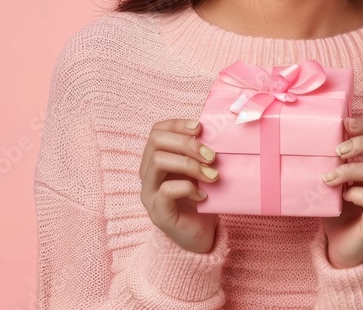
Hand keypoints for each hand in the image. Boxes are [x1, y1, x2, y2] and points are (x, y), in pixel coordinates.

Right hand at [139, 118, 219, 253]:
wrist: (200, 237)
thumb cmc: (201, 200)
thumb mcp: (201, 171)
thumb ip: (201, 153)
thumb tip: (215, 131)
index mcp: (155, 160)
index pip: (157, 131)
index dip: (177, 125)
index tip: (200, 128)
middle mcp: (147, 175)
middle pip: (156, 142)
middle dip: (187, 144)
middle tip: (212, 156)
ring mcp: (149, 193)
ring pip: (158, 161)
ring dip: (190, 164)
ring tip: (211, 176)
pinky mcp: (158, 212)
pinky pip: (167, 190)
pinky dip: (188, 188)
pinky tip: (202, 196)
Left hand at [320, 117, 362, 267]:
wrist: (343, 249)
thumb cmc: (340, 211)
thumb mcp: (339, 180)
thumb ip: (337, 160)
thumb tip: (319, 136)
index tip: (345, 123)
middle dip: (361, 141)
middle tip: (337, 148)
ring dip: (348, 169)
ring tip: (328, 178)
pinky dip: (354, 192)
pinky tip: (342, 197)